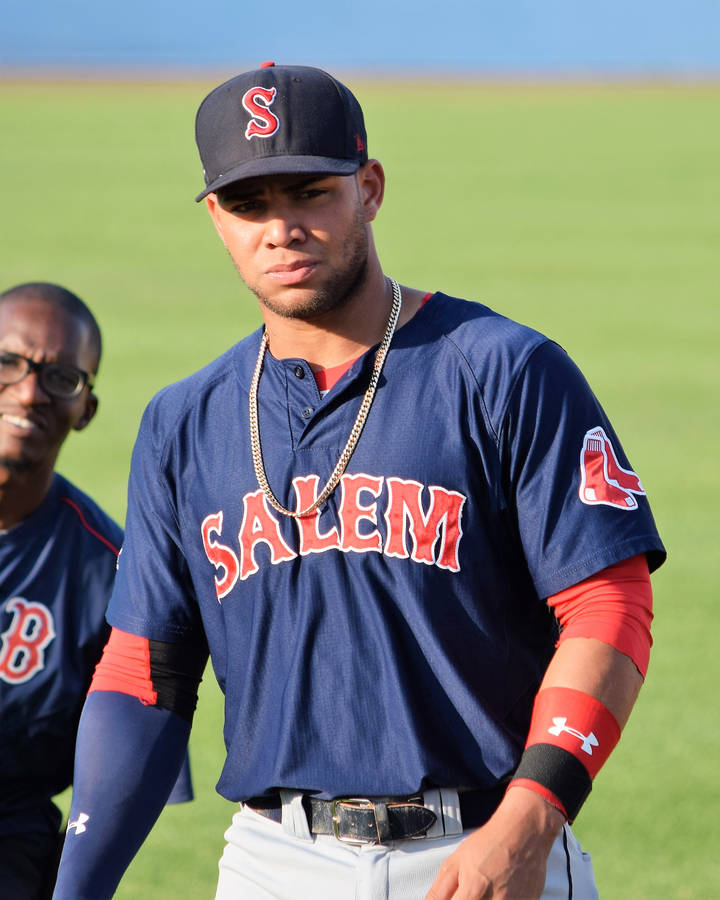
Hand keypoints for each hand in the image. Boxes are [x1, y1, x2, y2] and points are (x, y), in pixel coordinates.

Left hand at [425, 786, 564, 899]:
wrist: (524, 832)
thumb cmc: (491, 842)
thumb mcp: (455, 862)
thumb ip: (439, 891)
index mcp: (473, 892)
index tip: (456, 897)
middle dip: (467, 899)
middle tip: (469, 889)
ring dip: (483, 899)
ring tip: (484, 888)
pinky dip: (500, 899)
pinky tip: (500, 889)